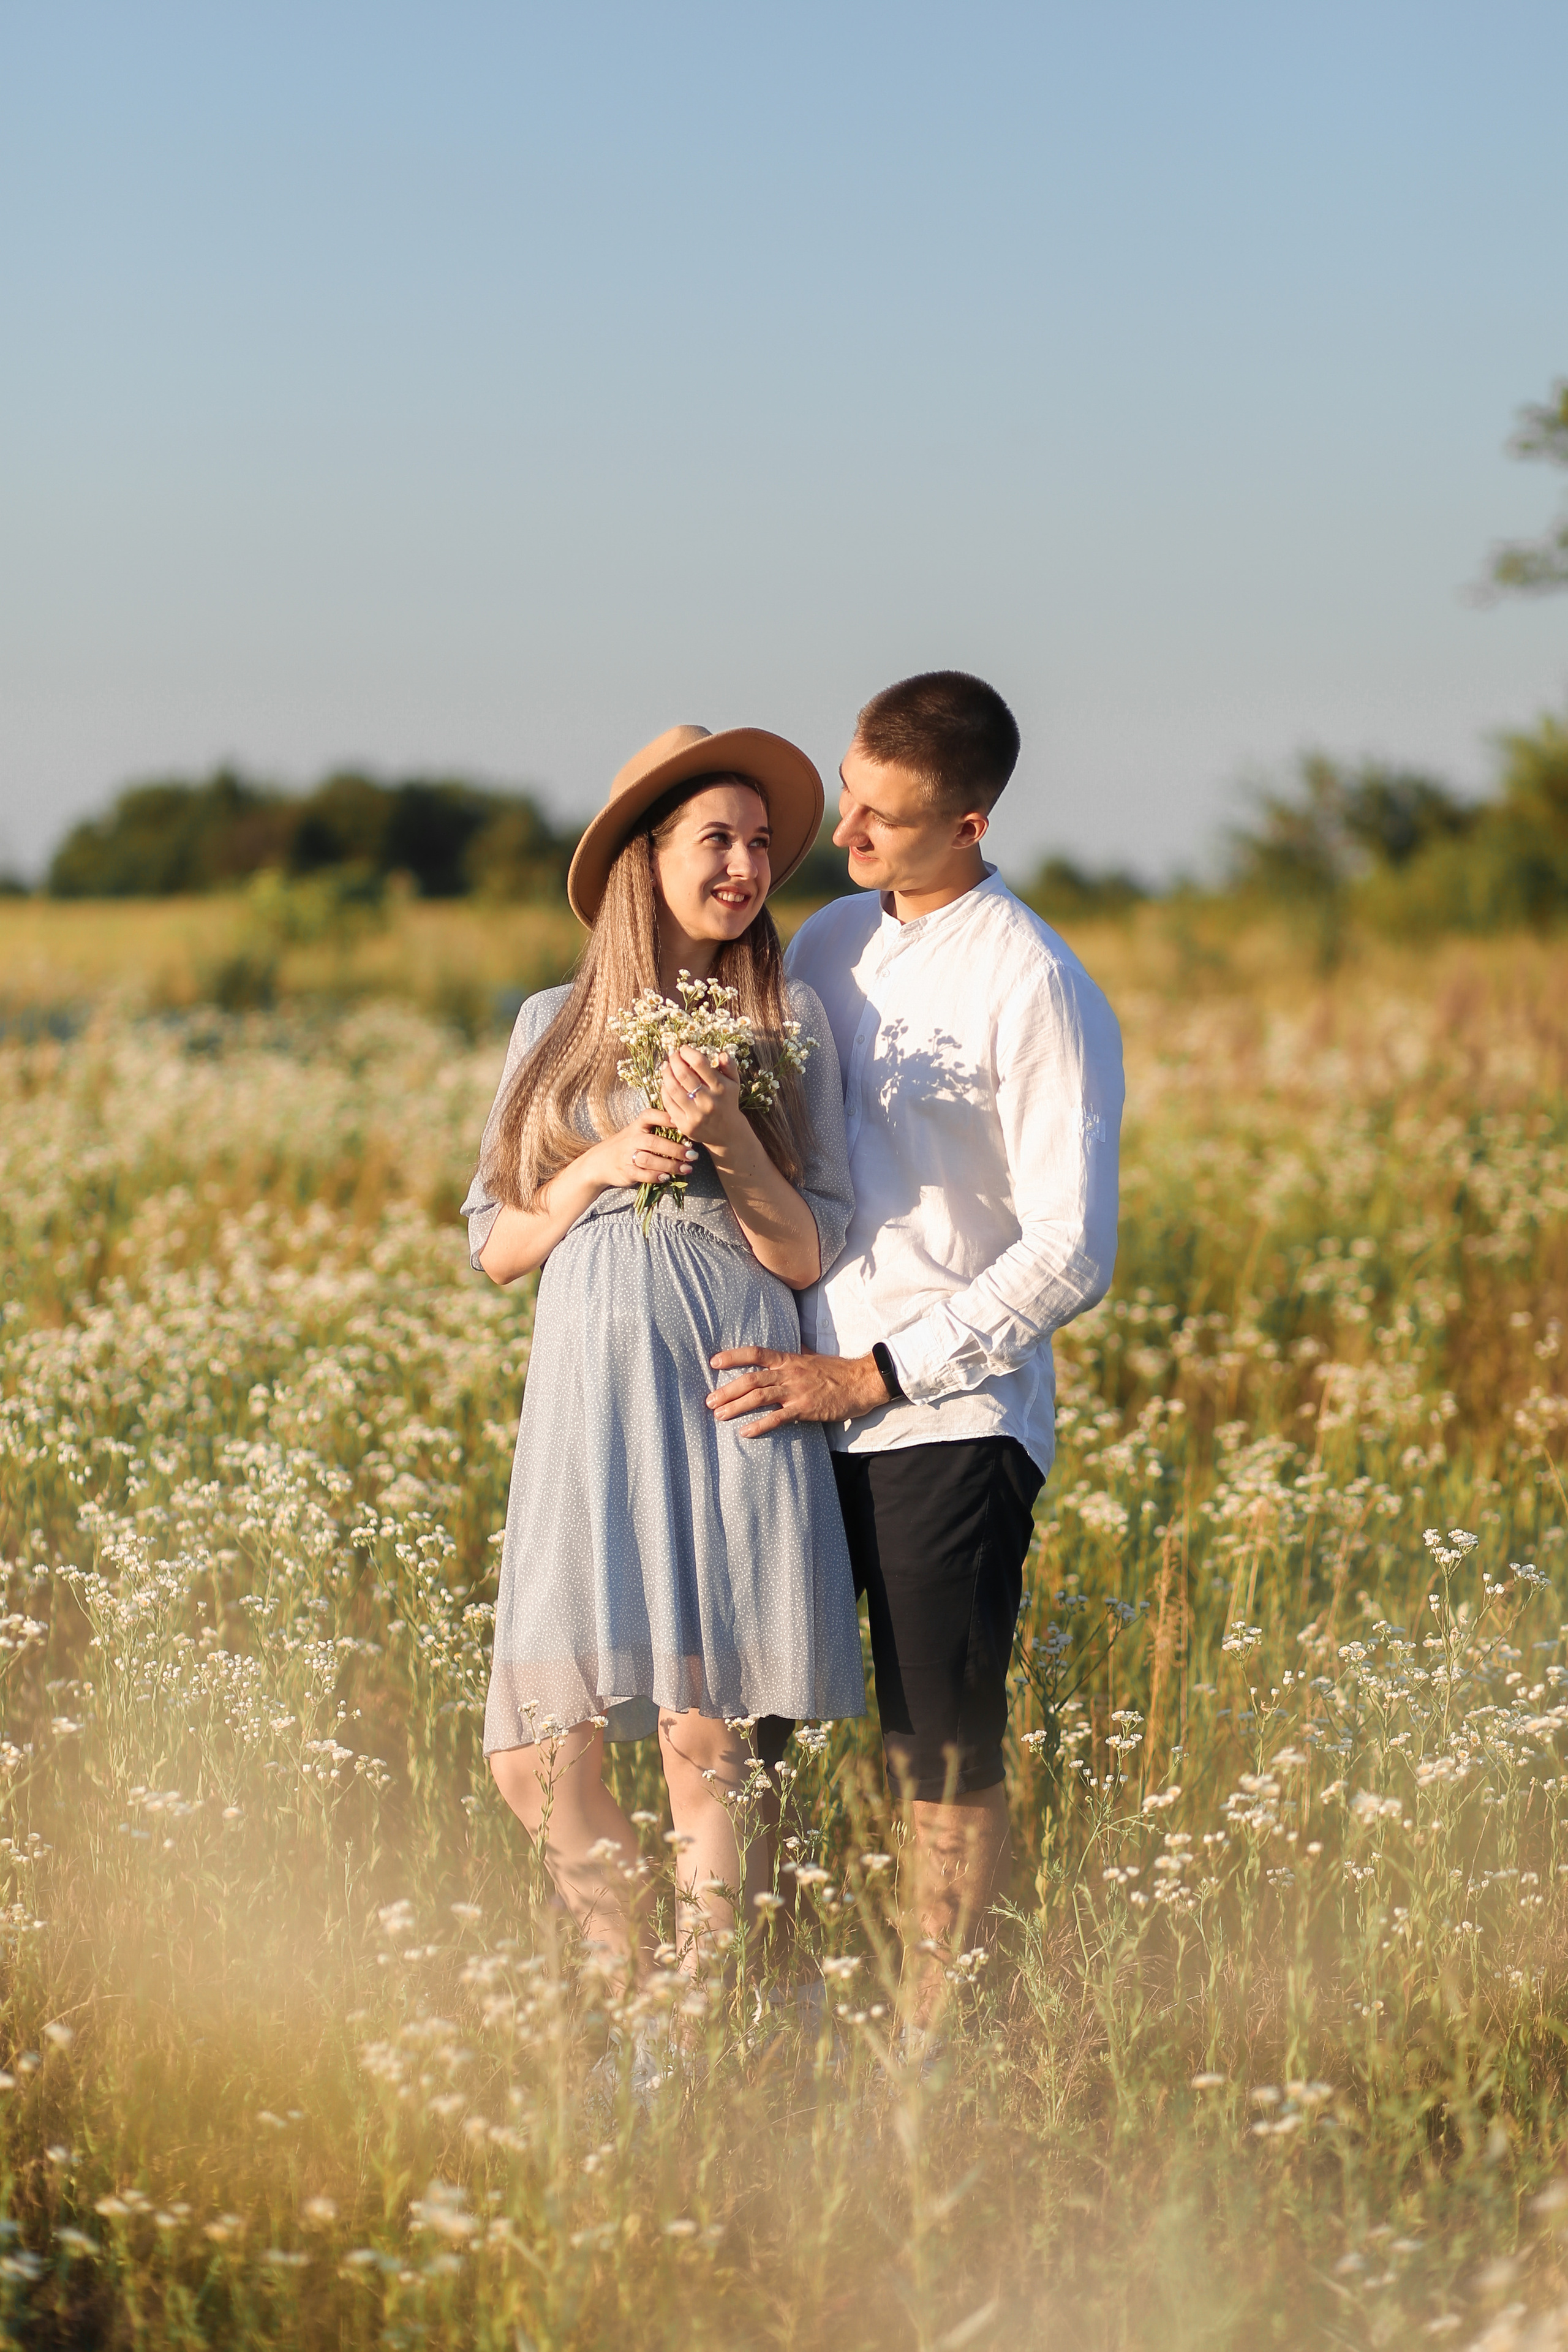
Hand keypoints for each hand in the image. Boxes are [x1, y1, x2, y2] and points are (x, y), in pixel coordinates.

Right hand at [584, 1109, 698, 1193]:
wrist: (600, 1162)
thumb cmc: (628, 1145)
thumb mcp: (638, 1132)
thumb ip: (657, 1129)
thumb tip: (686, 1129)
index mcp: (637, 1125)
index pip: (649, 1116)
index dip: (665, 1118)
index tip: (681, 1122)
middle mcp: (632, 1139)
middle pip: (654, 1142)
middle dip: (675, 1149)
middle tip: (693, 1155)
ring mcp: (627, 1155)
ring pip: (649, 1160)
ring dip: (670, 1165)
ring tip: (686, 1169)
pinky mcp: (626, 1171)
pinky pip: (642, 1174)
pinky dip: (656, 1176)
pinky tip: (668, 1177)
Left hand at [660, 1046, 742, 1154]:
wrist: (727, 1133)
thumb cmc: (728, 1102)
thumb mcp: (734, 1084)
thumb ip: (730, 1067)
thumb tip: (721, 1053)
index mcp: (721, 1088)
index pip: (699, 1063)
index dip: (688, 1052)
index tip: (683, 1048)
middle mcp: (708, 1101)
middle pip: (683, 1075)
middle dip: (674, 1060)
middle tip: (672, 1054)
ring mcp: (695, 1114)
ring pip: (673, 1088)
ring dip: (666, 1074)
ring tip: (666, 1066)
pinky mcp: (685, 1125)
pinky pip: (669, 1104)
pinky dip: (665, 1091)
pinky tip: (665, 1083)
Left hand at [705, 1347, 892, 1436]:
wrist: (860, 1382)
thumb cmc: (837, 1370)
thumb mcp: (812, 1357)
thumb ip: (796, 1355)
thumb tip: (789, 1350)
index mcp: (789, 1359)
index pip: (755, 1354)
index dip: (733, 1357)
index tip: (714, 1362)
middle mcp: (788, 1374)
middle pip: (751, 1380)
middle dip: (727, 1390)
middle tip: (709, 1400)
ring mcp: (796, 1391)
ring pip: (759, 1398)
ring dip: (736, 1407)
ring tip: (719, 1415)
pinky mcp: (804, 1409)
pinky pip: (778, 1418)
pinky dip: (760, 1425)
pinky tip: (745, 1432)